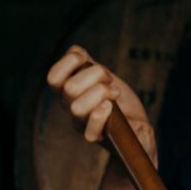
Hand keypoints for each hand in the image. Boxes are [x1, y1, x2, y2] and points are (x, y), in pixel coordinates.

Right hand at [45, 44, 158, 165]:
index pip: (53, 77)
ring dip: (101, 93)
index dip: (69, 62)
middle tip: (109, 79)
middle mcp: (70, 108)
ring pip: (77, 108)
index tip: (88, 60)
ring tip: (114, 93)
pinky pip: (89, 132)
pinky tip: (111, 107)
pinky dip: (100, 116)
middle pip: (70, 88)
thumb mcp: (102, 75)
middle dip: (95, 75)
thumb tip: (75, 51)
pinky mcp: (97, 138)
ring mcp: (81, 124)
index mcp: (66, 91)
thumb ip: (87, 62)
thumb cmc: (118, 99)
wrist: (136, 124)